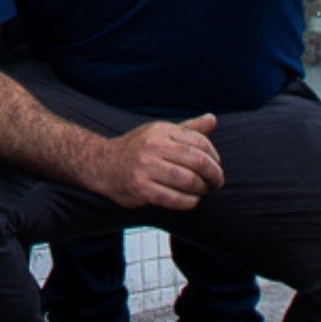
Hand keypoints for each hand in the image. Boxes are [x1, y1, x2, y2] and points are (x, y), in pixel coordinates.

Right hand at [93, 113, 223, 216]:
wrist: (103, 164)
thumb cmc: (139, 148)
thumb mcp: (160, 132)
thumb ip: (188, 128)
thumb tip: (213, 119)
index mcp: (161, 131)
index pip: (199, 141)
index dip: (214, 155)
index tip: (216, 165)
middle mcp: (153, 146)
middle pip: (197, 161)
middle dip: (214, 174)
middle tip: (217, 182)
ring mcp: (146, 167)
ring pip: (187, 181)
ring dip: (202, 189)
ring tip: (203, 190)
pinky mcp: (141, 188)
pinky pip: (173, 198)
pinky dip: (188, 202)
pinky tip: (192, 200)